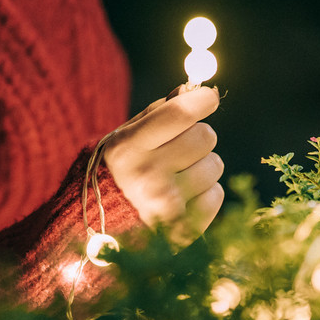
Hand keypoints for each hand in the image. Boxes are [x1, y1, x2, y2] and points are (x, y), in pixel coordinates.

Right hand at [102, 85, 223, 246]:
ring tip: (177, 178)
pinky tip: (182, 199)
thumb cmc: (120, 174)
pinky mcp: (185, 228)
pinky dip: (204, 193)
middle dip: (198, 136)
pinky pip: (216, 194)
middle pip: (205, 136)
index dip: (202, 100)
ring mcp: (168, 206)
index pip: (180, 114)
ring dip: (202, 166)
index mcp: (128, 149)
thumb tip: (195, 89)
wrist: (103, 231)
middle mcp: (147, 177)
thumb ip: (159, 113)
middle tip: (181, 148)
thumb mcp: (126, 139)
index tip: (209, 98)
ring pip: (215, 164)